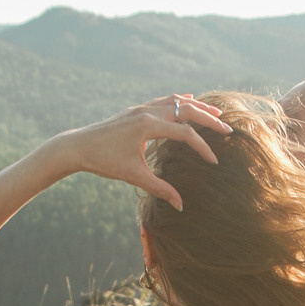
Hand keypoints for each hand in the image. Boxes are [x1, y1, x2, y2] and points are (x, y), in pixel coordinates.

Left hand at [61, 95, 230, 208]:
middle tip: (227, 129)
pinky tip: (189, 99)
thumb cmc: (104, 162)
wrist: (77, 146)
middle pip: (186, 110)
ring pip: (175, 101)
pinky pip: (163, 100)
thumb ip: (160, 189)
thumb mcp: (134, 176)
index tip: (213, 161)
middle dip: (208, 119)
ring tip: (215, 114)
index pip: (185, 134)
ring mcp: (140, 108)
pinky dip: (179, 100)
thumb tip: (181, 206)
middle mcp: (146, 112)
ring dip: (196, 106)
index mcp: (148, 126)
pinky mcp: (135, 110)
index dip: (202, 147)